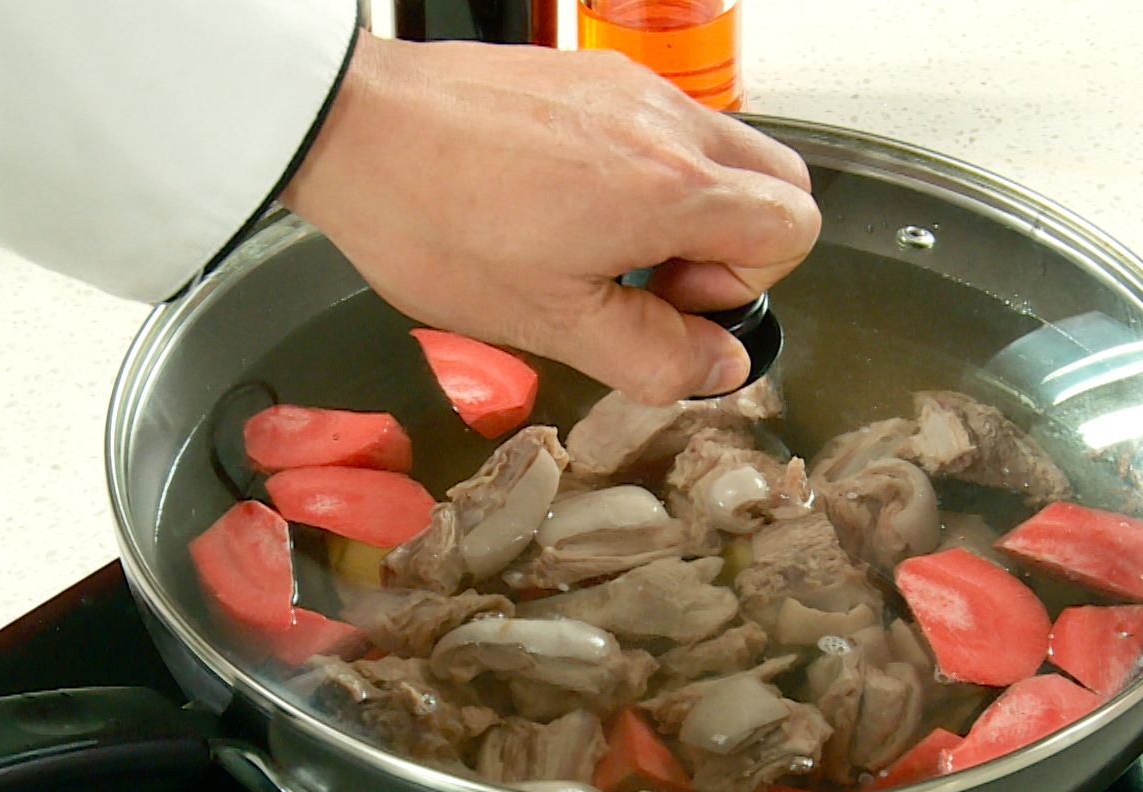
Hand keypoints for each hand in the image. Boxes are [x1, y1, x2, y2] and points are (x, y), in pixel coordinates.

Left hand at [279, 33, 819, 404]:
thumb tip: (720, 366)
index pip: (793, 228)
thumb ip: (652, 354)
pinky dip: (649, 171)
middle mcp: (667, 123)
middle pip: (777, 181)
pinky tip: (572, 203)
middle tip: (654, 280)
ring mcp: (632, 87)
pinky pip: (663, 125)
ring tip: (607, 243)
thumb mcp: (548, 321)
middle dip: (738, 244)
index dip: (747, 285)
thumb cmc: (433, 218)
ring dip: (692, 208)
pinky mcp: (593, 74)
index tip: (674, 305)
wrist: (348, 126)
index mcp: (670, 190)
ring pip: (723, 150)